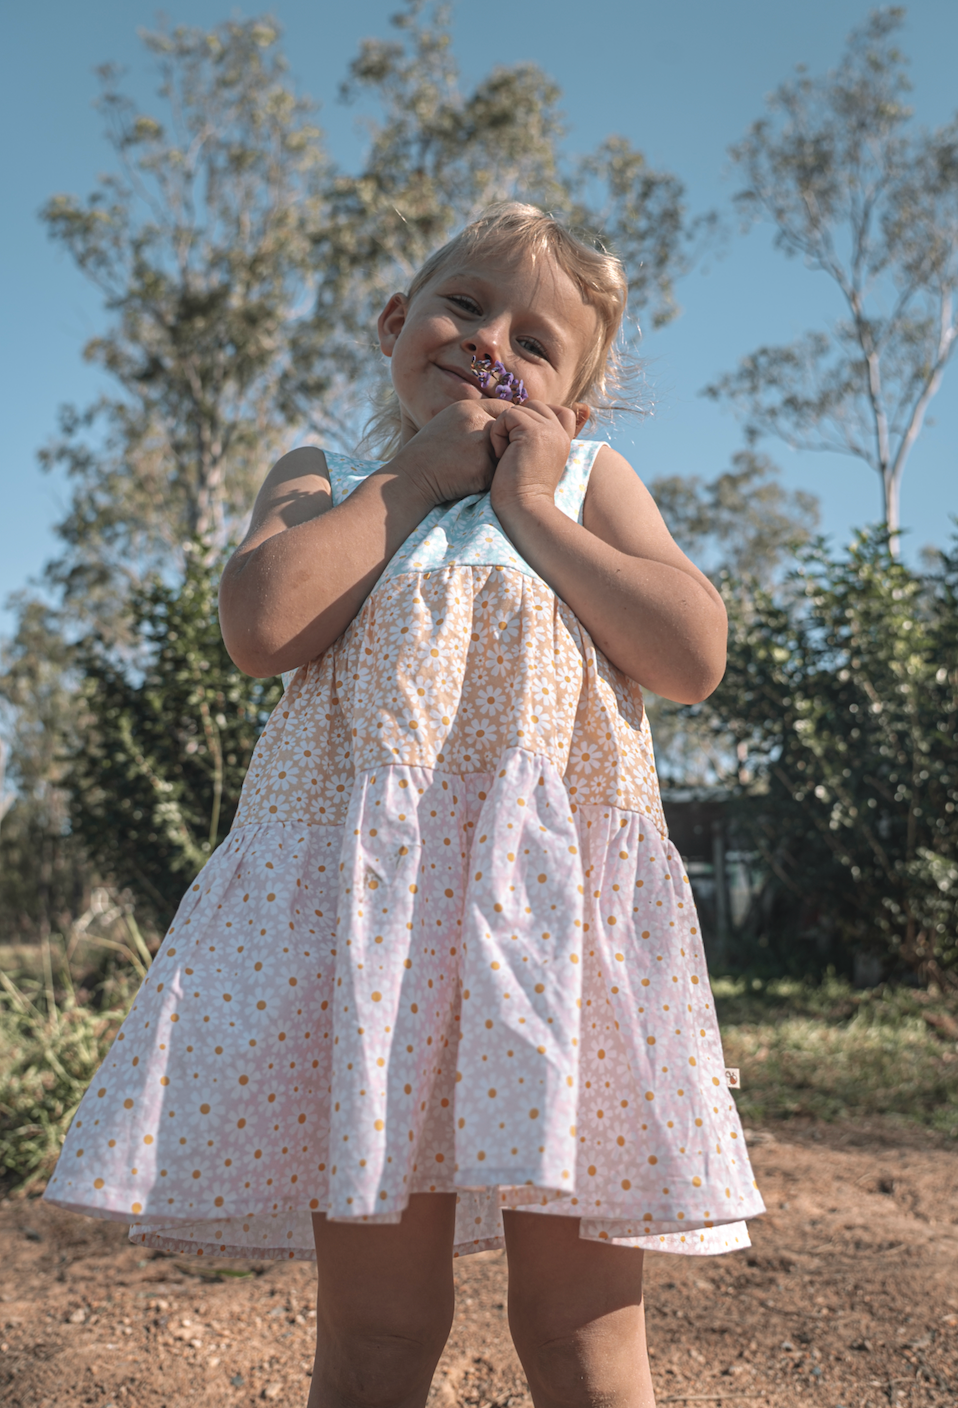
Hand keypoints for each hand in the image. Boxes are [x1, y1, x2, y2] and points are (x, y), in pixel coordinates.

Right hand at [390, 400, 500, 507]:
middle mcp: (476, 420)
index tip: (503, 438)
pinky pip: (496, 475)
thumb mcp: (448, 425)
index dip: (507, 425)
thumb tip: (505, 423)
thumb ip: (474, 420)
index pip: (504, 408)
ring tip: (465, 469)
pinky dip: (484, 481)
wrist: (411, 478)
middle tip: (477, 460)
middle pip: (507, 432)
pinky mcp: (482, 466)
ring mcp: (480, 443)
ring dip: (492, 464)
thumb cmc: (428, 455)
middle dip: (500, 447)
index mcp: (467, 407)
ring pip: (503, 454)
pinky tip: (463, 481)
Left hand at [487, 400, 576, 517]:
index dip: (533, 418)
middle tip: (508, 450)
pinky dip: (497, 433)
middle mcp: (559, 433)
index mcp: (563, 440)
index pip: (558, 410)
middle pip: (534, 406)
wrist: (524, 510)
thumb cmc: (521, 493)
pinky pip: (508, 415)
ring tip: (504, 455)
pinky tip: (500, 455)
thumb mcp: (533, 462)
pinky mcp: (534, 432)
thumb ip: (534, 441)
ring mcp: (549, 431)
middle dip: (515, 422)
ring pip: (518, 409)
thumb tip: (516, 420)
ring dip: (503, 429)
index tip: (518, 442)